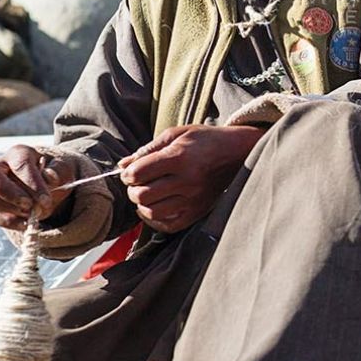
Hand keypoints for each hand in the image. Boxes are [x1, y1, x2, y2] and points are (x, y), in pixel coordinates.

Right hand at [0, 145, 78, 230]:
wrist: (49, 188)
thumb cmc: (54, 176)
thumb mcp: (63, 170)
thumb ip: (58, 172)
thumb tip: (49, 176)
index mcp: (18, 153)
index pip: (20, 164)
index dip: (32, 183)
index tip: (45, 200)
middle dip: (9, 193)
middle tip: (29, 205)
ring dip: (7, 208)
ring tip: (30, 213)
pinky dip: (9, 222)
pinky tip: (26, 223)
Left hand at [118, 125, 265, 233]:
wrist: (238, 153)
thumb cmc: (205, 140)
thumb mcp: (176, 135)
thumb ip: (147, 150)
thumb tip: (122, 165)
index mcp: (179, 158)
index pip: (138, 173)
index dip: (127, 173)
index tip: (130, 171)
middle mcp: (186, 181)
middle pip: (141, 195)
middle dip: (132, 189)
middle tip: (138, 182)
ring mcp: (193, 199)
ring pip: (152, 212)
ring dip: (142, 204)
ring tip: (147, 194)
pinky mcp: (198, 212)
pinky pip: (167, 225)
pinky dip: (155, 219)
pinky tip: (155, 207)